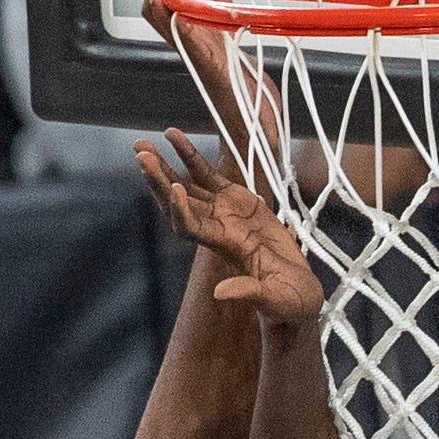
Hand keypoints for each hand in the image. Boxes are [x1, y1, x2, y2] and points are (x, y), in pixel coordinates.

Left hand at [134, 128, 324, 322]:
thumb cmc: (287, 303)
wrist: (298, 293)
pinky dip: (190, 156)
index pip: (191, 227)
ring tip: (143, 143)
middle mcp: (215, 228)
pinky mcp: (236, 201)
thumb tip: (219, 294)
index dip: (180, 209)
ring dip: (164, 165)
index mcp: (223, 248)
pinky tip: (173, 136)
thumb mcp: (273, 300)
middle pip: (178, 202)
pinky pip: (207, 175)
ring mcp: (223, 213)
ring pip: (186, 185)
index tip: (175, 188)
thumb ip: (249, 293)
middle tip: (140, 154)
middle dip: (159, 179)